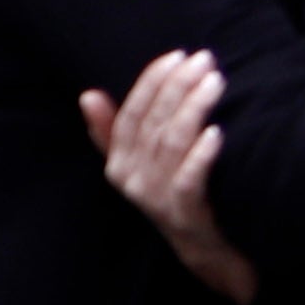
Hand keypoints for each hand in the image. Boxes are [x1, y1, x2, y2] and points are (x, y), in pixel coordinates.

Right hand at [77, 52, 253, 304]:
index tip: (177, 56)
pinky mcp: (182, 214)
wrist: (203, 249)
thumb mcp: (141, 165)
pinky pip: (188, 179)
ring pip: (170, 144)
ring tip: (215, 83)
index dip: (151, 82)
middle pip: (152, 124)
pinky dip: (201, 154)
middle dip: (177, 87)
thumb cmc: (175, 196)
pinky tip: (216, 132)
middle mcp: (130, 179)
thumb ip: (113, 132)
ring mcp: (154, 198)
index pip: (130, 113)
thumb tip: (88, 95)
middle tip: (205, 61)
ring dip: (193, 109)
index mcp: (118, 163)